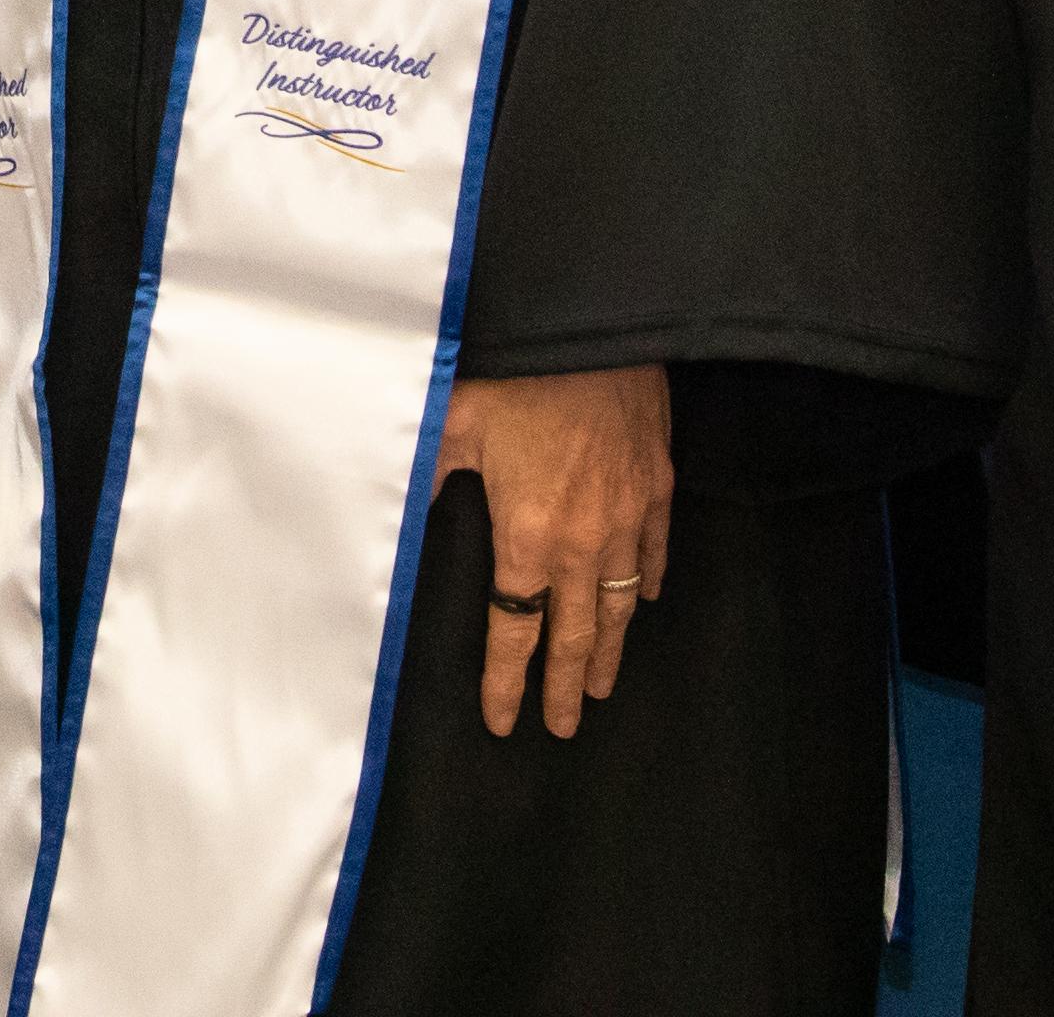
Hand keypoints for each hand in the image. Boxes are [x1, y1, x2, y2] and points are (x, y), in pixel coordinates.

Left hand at [437, 365, 673, 737]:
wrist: (594, 328)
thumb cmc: (518, 373)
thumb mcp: (454, 422)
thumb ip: (427, 474)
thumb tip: (397, 509)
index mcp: (528, 535)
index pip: (515, 629)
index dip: (508, 680)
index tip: (505, 719)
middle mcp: (583, 540)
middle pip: (574, 632)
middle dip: (565, 684)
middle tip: (564, 725)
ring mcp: (627, 515)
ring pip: (620, 602)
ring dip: (610, 647)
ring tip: (601, 683)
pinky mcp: (656, 483)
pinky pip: (655, 549)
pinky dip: (647, 580)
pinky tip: (644, 599)